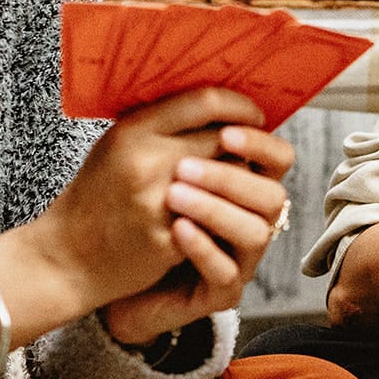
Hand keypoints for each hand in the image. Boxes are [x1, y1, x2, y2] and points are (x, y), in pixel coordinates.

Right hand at [0, 88, 275, 345]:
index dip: (239, 105)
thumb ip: (161, 124)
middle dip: (242, 146)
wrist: (67, 255)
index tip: (253, 114)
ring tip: (232, 182)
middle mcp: (147, 160)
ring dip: (237, 179)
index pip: (206, 102)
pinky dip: (222, 213)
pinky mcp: (171, 236)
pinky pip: (217, 216)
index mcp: (134, 130)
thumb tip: (218, 105)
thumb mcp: (117, 145)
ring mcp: (160, 200)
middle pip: (225, 139)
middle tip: (246, 152)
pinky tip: (214, 214)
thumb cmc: (97, 197)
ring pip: (228, 177)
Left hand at [100, 122, 294, 344]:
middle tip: (184, 167)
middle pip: (272, 196)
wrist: (100, 270)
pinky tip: (176, 228)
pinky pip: (225, 270)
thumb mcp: (154, 164)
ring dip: (216, 209)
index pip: (278, 158)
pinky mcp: (220, 292)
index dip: (259, 143)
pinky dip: (203, 246)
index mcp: (244, 185)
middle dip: (231, 177)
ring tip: (174, 196)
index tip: (226, 131)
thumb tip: (191, 86)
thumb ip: (181, 133)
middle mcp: (252, 220)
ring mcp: (240, 259)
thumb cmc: (131, 214)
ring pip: (256, 233)